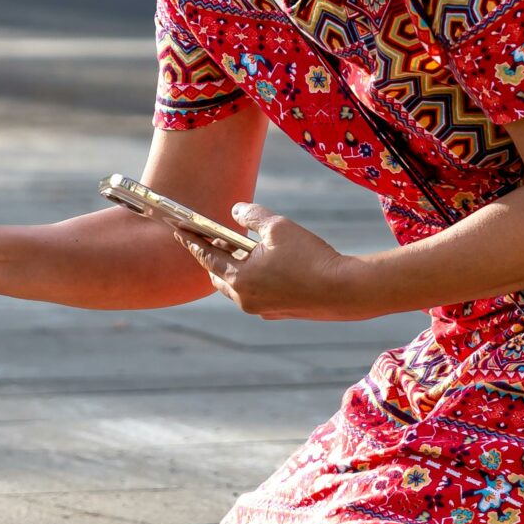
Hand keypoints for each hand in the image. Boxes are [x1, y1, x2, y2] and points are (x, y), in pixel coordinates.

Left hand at [175, 202, 365, 320]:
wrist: (345, 290)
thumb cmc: (310, 256)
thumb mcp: (278, 226)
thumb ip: (251, 216)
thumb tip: (236, 210)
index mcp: (239, 278)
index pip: (206, 257)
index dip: (191, 240)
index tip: (178, 229)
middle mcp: (244, 299)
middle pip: (217, 275)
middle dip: (211, 255)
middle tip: (207, 236)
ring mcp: (261, 309)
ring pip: (236, 287)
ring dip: (232, 268)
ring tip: (235, 248)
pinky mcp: (278, 313)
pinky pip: (254, 294)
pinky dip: (251, 278)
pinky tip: (261, 265)